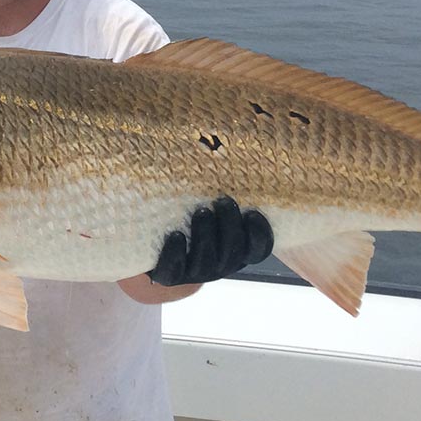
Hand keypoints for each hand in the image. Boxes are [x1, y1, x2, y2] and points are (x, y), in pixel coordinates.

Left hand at [148, 196, 273, 285]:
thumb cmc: (194, 218)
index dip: (259, 234)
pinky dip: (175, 254)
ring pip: (206, 261)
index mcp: (238, 250)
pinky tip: (175, 235)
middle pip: (233, 252)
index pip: (259, 249)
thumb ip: (226, 187)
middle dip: (229, 226)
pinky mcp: (170, 275)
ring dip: (205, 236)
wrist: (161, 249)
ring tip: (201, 212)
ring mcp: (196, 272)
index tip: (252, 212)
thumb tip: (232, 145)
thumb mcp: (215, 205)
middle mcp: (220, 264)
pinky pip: (173, 270)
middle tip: (222, 201)